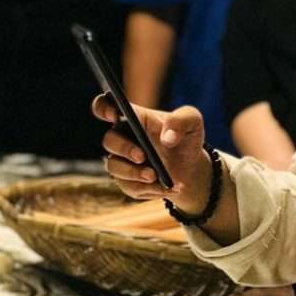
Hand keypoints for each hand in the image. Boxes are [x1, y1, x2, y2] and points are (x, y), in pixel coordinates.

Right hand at [93, 96, 212, 212]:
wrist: (190, 168)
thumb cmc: (185, 138)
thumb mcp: (192, 122)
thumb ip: (181, 121)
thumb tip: (167, 138)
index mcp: (132, 118)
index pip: (105, 106)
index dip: (103, 108)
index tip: (113, 114)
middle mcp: (121, 139)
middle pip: (108, 141)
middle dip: (124, 149)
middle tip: (142, 156)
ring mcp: (120, 161)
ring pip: (114, 167)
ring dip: (134, 173)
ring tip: (155, 176)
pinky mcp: (126, 181)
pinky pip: (130, 187)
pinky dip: (150, 189)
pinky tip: (168, 187)